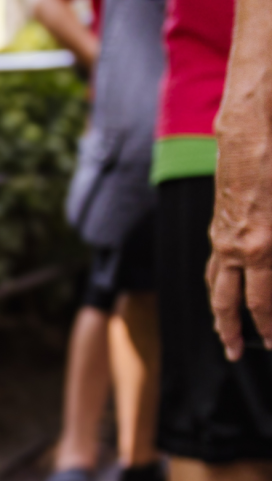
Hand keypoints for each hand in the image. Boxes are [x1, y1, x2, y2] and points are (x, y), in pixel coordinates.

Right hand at [208, 113, 271, 359]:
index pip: (263, 304)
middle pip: (226, 302)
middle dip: (231, 331)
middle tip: (234, 353)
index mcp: (263, 247)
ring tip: (221, 330)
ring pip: (215, 283)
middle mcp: (237, 247)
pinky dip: (219, 281)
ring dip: (218, 311)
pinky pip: (215, 261)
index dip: (269, 328)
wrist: (254, 127)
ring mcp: (223, 235)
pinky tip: (224, 285)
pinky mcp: (220, 222)